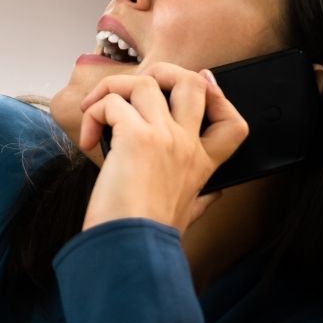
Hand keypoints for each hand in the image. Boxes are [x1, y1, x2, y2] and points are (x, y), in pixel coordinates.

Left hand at [77, 62, 250, 234]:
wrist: (130, 249)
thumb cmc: (148, 236)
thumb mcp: (188, 216)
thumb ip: (203, 199)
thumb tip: (214, 195)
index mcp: (201, 164)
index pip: (234, 121)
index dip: (219, 95)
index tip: (202, 83)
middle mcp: (187, 145)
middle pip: (192, 82)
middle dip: (162, 72)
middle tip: (131, 91)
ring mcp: (164, 137)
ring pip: (144, 82)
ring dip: (112, 90)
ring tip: (95, 114)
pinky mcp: (135, 136)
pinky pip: (111, 102)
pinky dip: (93, 113)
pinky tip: (87, 141)